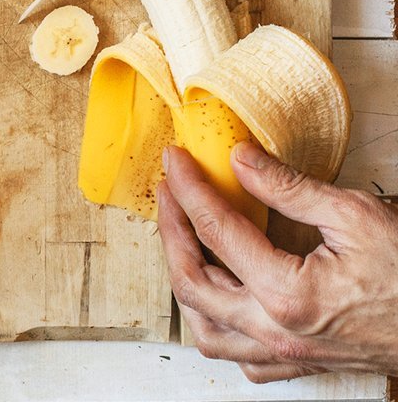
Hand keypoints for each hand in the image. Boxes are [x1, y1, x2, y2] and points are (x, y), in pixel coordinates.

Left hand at [157, 141, 397, 381]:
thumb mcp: (355, 215)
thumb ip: (288, 188)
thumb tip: (239, 158)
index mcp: (289, 295)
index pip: (216, 231)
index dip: (189, 188)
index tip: (176, 161)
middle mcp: (277, 332)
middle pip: (191, 281)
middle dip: (171, 229)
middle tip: (169, 192)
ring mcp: (285, 355)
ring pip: (204, 327)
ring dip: (184, 281)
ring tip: (183, 238)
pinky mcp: (297, 365)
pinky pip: (236, 353)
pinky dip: (215, 322)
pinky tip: (218, 292)